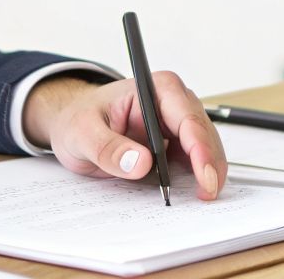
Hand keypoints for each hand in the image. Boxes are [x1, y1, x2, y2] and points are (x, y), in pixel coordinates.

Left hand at [20, 73, 227, 199]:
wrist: (73, 123)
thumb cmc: (78, 118)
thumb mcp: (82, 133)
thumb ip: (109, 148)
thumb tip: (140, 162)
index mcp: (155, 89)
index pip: (187, 118)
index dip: (200, 148)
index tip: (204, 175)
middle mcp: (173, 101)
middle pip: (203, 133)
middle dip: (210, 164)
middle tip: (208, 193)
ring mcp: (176, 122)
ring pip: (205, 146)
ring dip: (208, 171)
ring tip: (204, 195)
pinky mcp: (175, 141)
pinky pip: (195, 158)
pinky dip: (198, 175)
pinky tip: (196, 191)